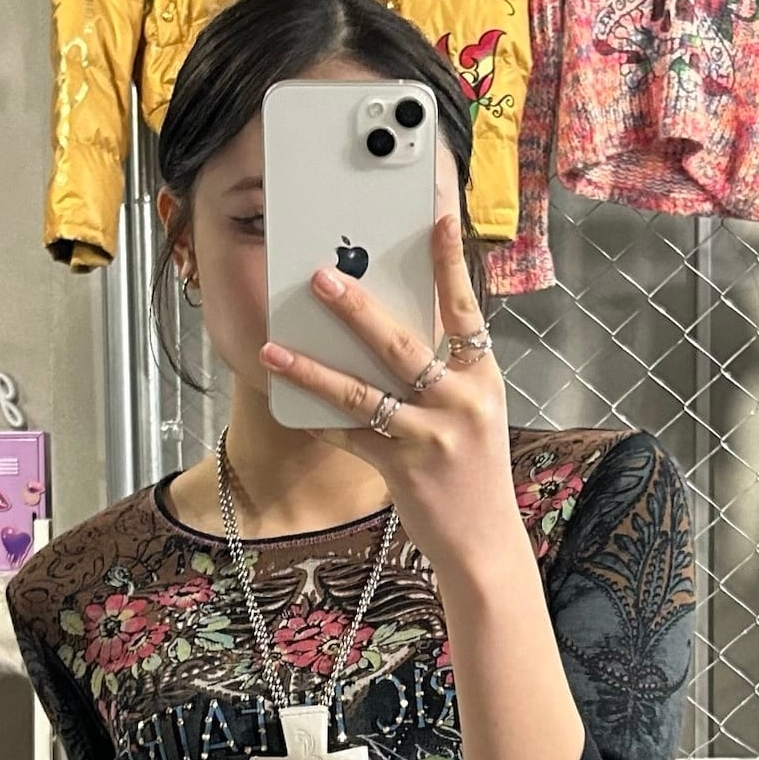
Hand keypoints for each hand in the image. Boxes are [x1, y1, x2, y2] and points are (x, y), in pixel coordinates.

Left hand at [258, 214, 526, 583]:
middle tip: (319, 276)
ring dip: (313, 370)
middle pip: (401, 345)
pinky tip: (293, 406)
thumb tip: (387, 330)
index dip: (449, 263)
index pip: (464, 309)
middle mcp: (460, 403)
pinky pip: (350, 437)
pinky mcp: (402, 470)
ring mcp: (431, 438)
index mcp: (481, 378)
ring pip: (363, 394)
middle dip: (356, 309)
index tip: (436, 218)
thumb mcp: (473, 412)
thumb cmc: (473, 470)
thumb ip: (442, 372)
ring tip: (275, 349)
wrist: (483, 541)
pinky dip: (320, 420)